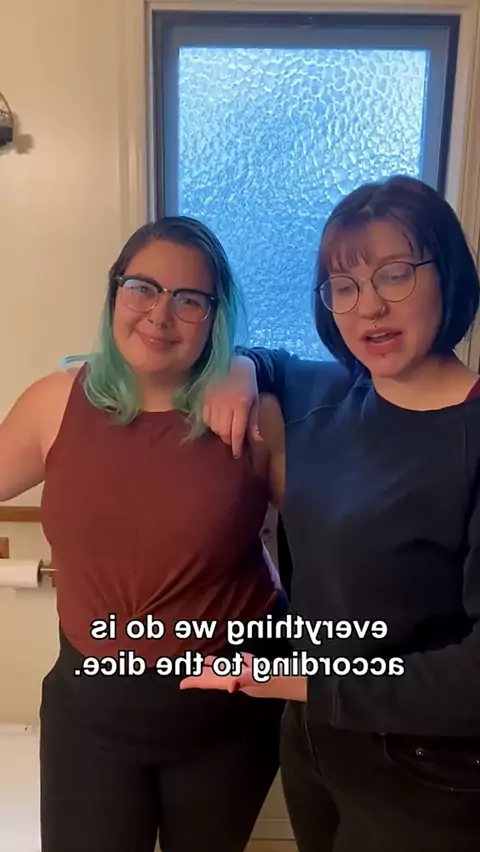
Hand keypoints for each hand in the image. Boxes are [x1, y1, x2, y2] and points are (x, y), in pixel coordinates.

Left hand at [179, 653, 306, 701]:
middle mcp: (248, 681)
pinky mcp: (270, 671)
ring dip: (219, 668)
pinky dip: (243, 662)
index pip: (214, 682)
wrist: (312, 684)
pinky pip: (252, 666)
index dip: (198, 682)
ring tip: (206, 662)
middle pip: (220, 678)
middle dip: (203, 676)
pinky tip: (242, 657)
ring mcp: (259, 676)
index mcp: (243, 682)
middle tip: (186, 676)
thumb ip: (248, 678)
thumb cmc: (289, 679)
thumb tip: (230, 686)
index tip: (181, 685)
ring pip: (234, 671)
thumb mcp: (267, 676)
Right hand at [202, 356, 261, 456]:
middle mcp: (225, 404)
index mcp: (241, 404)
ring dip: (219, 431)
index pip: (237, 431)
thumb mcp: (255, 399)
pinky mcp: (203, 398)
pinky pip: (205, 418)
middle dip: (228, 439)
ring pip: (213, 426)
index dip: (236, 446)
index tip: (237, 454)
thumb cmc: (246, 382)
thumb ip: (254, 419)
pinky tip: (216, 420)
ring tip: (225, 429)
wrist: (231, 361)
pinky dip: (211, 423)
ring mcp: (212, 401)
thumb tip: (257, 439)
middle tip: (232, 439)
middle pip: (224, 431)